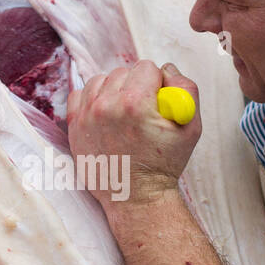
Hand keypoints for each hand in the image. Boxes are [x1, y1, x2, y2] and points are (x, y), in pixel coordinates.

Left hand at [66, 60, 200, 211]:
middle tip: (142, 113)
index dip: (157, 84)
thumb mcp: (190, 127)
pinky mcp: (74, 124)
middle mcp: (107, 105)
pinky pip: (80, 93)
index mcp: (135, 103)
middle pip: (123, 72)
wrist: (136, 197)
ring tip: (124, 115)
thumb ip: (186, 89)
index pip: (147, 67)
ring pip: (101, 80)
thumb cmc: (164, 164)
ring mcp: (87, 115)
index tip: (158, 104)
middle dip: (136, 87)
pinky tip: (106, 116)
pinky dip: (93, 99)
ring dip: (114, 90)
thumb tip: (167, 70)